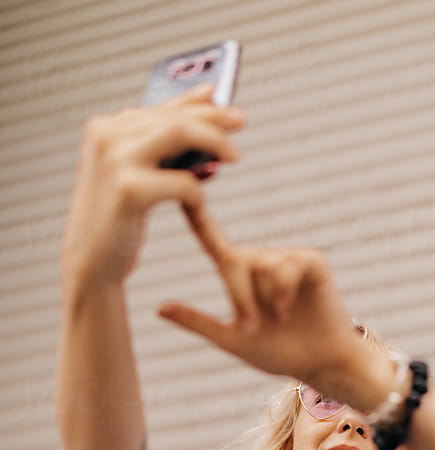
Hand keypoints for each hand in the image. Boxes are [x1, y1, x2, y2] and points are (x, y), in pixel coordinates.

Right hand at [62, 84, 244, 291]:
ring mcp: (115, 161)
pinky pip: (182, 183)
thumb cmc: (117, 219)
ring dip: (213, 143)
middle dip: (212, 119)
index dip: (195, 102)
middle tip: (241, 121)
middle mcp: (106, 136)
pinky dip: (198, 194)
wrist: (91, 262)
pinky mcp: (130, 190)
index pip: (159, 106)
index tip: (223, 100)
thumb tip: (203, 107)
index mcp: (104, 128)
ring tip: (234, 156)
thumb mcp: (136, 173)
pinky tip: (199, 207)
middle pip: (172, 117)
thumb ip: (160, 144)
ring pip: (179, 134)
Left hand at [157, 206, 387, 405]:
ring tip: (280, 318)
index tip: (180, 189)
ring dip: (266, 299)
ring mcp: (288, 259)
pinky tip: (289, 308)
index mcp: (240, 274)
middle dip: (240, 297)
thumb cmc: (279, 353)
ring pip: (262, 266)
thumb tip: (158, 307)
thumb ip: (197, 321)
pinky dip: (284, 290)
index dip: (197, 217)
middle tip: (254, 326)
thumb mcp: (232, 340)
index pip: (213, 241)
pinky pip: (287, 266)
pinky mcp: (311, 261)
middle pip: (235, 261)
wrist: (321, 363)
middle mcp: (262, 260)